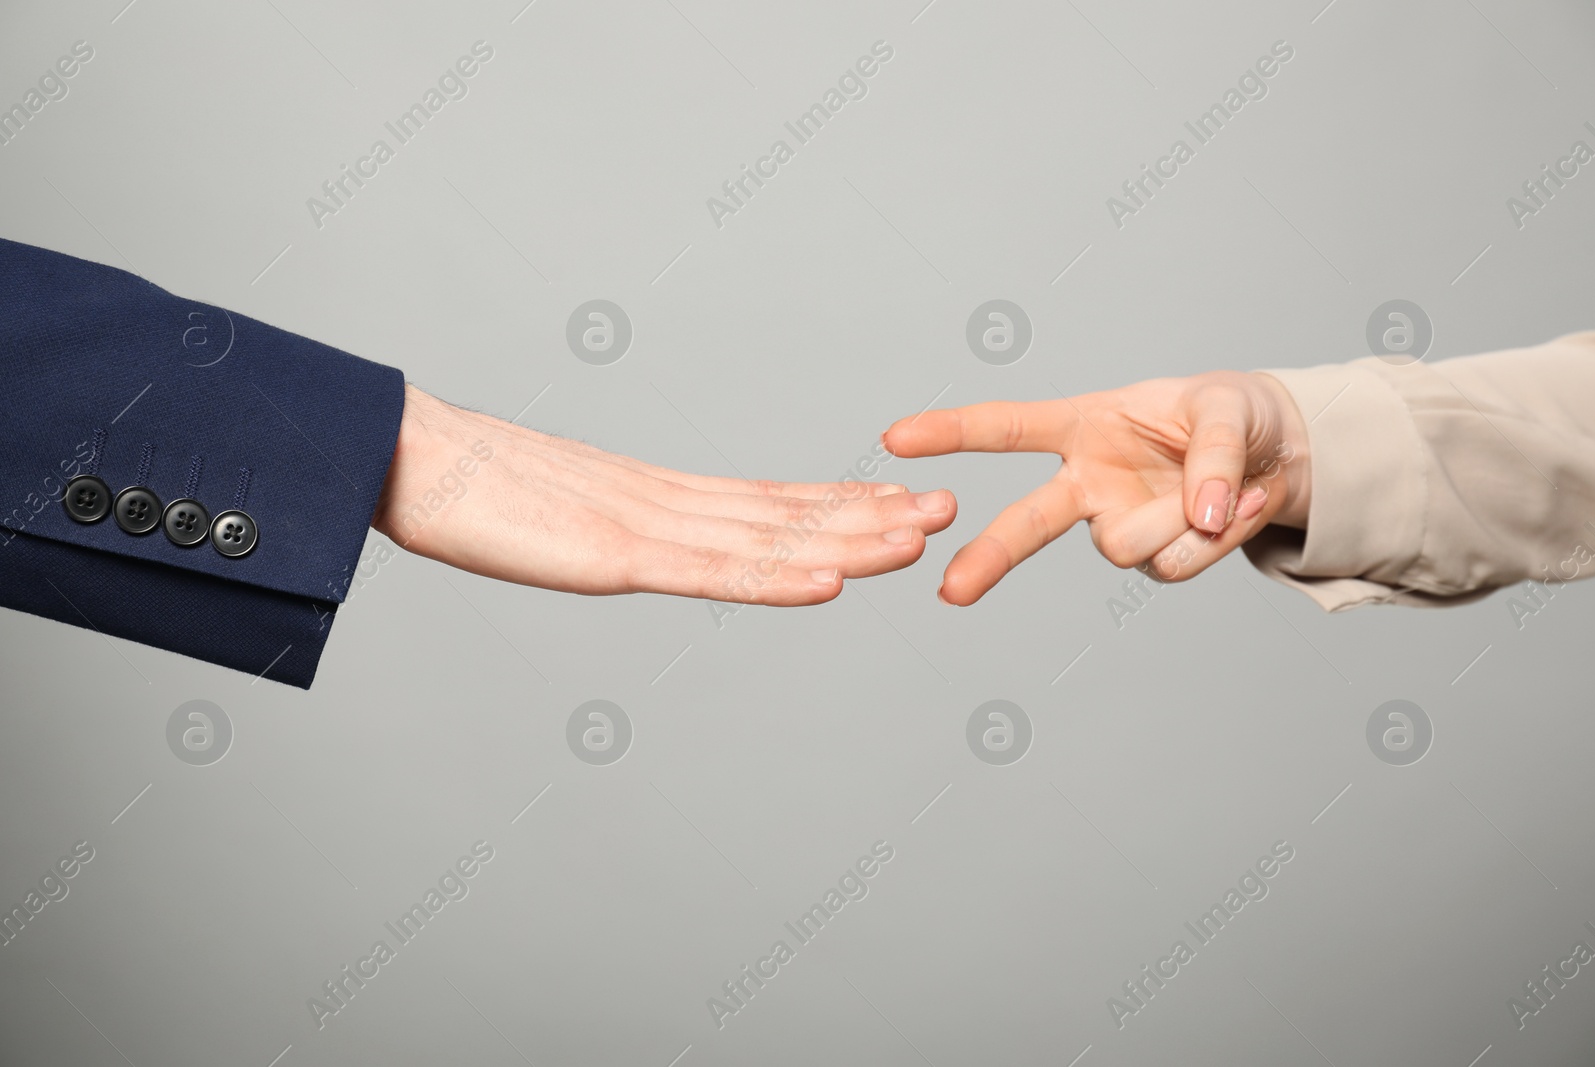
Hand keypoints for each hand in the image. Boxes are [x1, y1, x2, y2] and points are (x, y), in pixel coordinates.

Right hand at [373, 385, 957, 603]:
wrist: (401, 454)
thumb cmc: (462, 486)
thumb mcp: (551, 516)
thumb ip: (597, 527)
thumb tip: (619, 538)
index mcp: (651, 497)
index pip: (763, 502)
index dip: (833, 506)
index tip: (893, 505)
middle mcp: (663, 504)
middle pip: (783, 514)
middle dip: (868, 516)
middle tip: (944, 509)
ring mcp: (642, 527)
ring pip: (765, 540)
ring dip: (847, 541)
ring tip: (919, 535)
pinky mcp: (611, 554)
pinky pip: (708, 574)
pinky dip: (773, 579)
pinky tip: (829, 583)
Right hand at [880, 371, 1310, 603]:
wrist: (1275, 456)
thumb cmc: (1232, 415)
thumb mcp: (1229, 409)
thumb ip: (1215, 455)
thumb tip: (1205, 513)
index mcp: (1083, 424)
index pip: (1008, 427)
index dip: (952, 430)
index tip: (896, 439)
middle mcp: (1085, 481)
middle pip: (1025, 523)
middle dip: (988, 556)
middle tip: (952, 589)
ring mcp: (1113, 524)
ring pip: (1125, 547)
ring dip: (1182, 522)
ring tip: (1229, 487)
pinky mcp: (1149, 559)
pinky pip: (1173, 565)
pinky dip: (1218, 539)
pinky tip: (1238, 508)